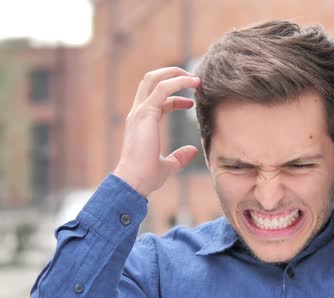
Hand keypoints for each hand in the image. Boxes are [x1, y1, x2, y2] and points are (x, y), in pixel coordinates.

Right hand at [113, 67, 200, 196]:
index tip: (192, 102)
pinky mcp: (146, 114)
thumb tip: (193, 151)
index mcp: (141, 122)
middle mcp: (138, 113)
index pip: (156, 99)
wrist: (134, 182)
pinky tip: (193, 83)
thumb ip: (179, 157)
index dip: (175, 96)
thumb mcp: (168, 166)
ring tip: (196, 79)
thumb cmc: (146, 177)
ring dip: (176, 74)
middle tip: (194, 78)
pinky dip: (177, 82)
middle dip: (172, 74)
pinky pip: (162, 89)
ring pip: (154, 79)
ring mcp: (140, 112)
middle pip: (151, 81)